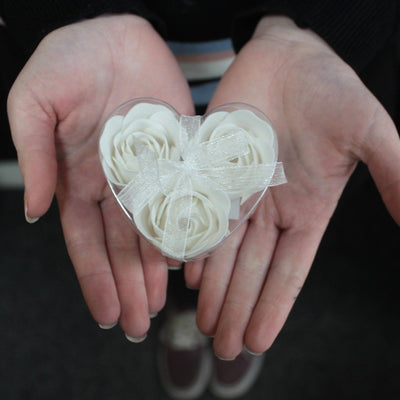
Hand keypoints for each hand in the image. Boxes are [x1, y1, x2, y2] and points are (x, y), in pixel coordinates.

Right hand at [8, 15, 192, 338]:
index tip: (105, 315)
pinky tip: (192, 261)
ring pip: (153, 234)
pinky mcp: (180, 160)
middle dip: (128, 286)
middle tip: (137, 324)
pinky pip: (186, 203)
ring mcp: (150, 175)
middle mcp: (116, 186)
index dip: (96, 279)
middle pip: (122, 248)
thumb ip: (35, 157)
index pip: (86, 242)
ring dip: (156, 271)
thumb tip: (39, 213)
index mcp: (80, 180)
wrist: (119, 34)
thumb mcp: (35, 102)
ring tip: (162, 305)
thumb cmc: (72, 61)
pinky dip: (188, 232)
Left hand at [185, 16, 399, 358]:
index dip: (273, 306)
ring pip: (222, 250)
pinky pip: (200, 216)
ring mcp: (238, 191)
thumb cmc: (330, 90)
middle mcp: (270, 208)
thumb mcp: (369, 130)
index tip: (258, 341)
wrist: (288, 58)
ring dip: (213, 289)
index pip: (289, 270)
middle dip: (236, 308)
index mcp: (306, 209)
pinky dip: (193, 246)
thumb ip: (394, 172)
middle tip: (222, 348)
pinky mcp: (211, 169)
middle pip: (250, 270)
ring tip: (201, 324)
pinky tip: (185, 275)